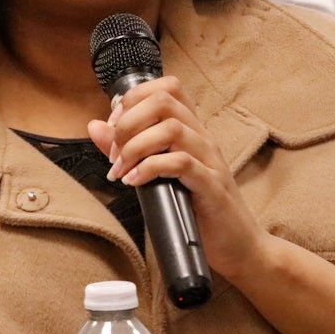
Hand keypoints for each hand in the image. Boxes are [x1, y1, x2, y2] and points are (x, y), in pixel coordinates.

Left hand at [86, 76, 266, 279]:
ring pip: (172, 129)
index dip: (134, 98)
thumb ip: (128, 148)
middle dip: (128, 122)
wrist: (238, 246)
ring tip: (121, 171)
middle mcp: (203, 138)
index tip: (115, 126)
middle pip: (164, 102)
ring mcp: (210, 161)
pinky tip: (136, 182)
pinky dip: (151, 168)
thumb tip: (96, 126)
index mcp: (191, 131)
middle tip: (114, 153)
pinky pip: (181, 163)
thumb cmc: (197, 210)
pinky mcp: (212, 186)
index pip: (167, 88)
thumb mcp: (158, 174)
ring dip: (136, 147)